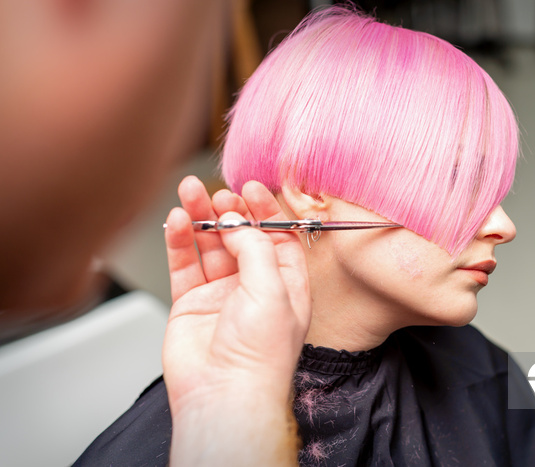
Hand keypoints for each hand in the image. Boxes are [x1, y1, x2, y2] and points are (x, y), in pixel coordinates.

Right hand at [162, 176, 308, 465]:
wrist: (225, 393)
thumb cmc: (261, 355)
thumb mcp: (273, 288)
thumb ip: (256, 247)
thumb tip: (238, 223)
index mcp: (286, 285)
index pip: (278, 237)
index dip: (265, 211)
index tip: (251, 188)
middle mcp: (255, 288)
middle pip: (241, 237)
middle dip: (230, 212)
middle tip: (218, 194)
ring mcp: (221, 295)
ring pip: (209, 246)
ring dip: (201, 218)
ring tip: (190, 191)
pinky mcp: (191, 303)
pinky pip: (184, 264)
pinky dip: (180, 240)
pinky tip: (178, 220)